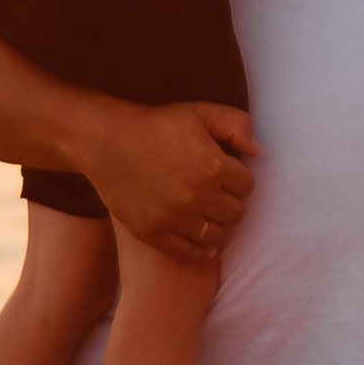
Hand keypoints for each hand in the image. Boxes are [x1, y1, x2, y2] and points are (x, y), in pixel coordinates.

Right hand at [79, 99, 259, 267]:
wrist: (106, 142)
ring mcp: (174, 217)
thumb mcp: (199, 112)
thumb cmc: (155, 124)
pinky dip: (200, 251)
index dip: (238, 179)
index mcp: (212, 166)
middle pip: (236, 213)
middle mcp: (197, 195)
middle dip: (230, 202)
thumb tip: (257, 152)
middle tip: (216, 195)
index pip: (247, 186)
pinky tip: (202, 241)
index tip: (225, 176)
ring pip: (216, 235)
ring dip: (216, 225)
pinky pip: (190, 253)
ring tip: (206, 213)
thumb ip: (237, 124)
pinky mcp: (154, 233)